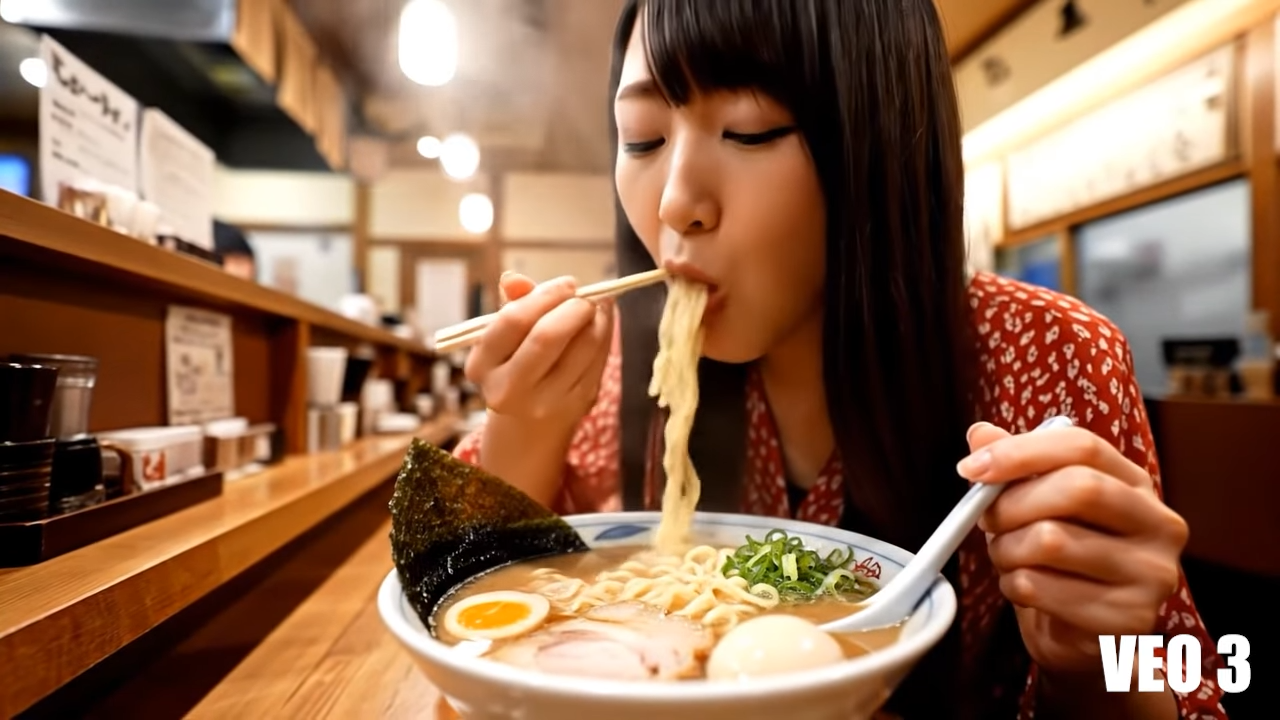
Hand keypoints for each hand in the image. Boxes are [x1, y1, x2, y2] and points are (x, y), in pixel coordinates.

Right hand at [464, 272, 612, 425]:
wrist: (530, 422)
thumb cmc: (517, 365)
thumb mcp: (506, 338)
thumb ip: (514, 304)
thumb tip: (514, 279)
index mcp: (482, 365)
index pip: (513, 320)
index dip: (545, 295)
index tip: (567, 283)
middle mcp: (508, 389)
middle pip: (546, 336)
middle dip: (573, 307)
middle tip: (585, 297)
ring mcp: (544, 402)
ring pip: (582, 347)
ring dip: (597, 319)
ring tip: (596, 308)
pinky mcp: (577, 405)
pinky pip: (598, 361)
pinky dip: (605, 336)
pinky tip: (601, 326)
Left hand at [957, 422, 1188, 674]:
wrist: (1082, 635)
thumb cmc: (1060, 561)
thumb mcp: (1038, 505)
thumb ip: (1016, 466)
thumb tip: (981, 435)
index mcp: (1136, 484)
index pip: (1083, 446)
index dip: (1021, 451)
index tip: (972, 467)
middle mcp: (1159, 524)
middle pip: (1077, 489)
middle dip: (1012, 504)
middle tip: (986, 521)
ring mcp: (1152, 573)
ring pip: (1051, 541)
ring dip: (1007, 550)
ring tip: (1008, 558)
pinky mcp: (1130, 618)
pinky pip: (1042, 588)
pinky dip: (1014, 586)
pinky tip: (1023, 590)